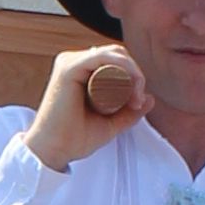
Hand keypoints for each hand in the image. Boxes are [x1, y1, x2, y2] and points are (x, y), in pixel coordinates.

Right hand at [25, 46, 146, 171]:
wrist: (54, 151)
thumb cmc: (74, 138)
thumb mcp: (110, 124)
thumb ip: (128, 114)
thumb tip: (150, 99)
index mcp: (81, 70)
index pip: (116, 60)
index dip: (134, 75)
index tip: (139, 102)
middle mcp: (74, 62)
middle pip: (117, 54)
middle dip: (136, 74)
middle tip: (138, 100)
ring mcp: (70, 63)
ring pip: (114, 53)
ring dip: (133, 72)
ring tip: (135, 98)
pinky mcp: (69, 68)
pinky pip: (103, 56)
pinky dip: (124, 67)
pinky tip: (132, 84)